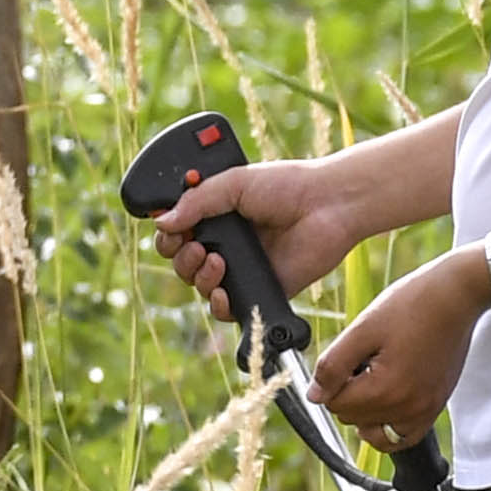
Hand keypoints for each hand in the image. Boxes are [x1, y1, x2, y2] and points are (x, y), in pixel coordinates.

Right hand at [145, 156, 369, 327]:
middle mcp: (226, 243)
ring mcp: (241, 268)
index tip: (172, 229)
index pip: (177, 231)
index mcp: (216, 215)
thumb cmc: (287, 186)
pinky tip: (224, 291)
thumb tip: (162, 222)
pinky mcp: (259, 290)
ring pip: (199, 286)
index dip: (169, 234)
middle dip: (180, 257)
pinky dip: (219, 304)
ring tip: (217, 261)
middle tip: (196, 245)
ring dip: (198, 276)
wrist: (327, 206)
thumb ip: (196, 201)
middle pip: (182, 262)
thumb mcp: (234, 182)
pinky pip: (227, 309)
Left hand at [309, 253, 482, 448]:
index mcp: (386, 389)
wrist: (455, 296)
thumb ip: (333, 366)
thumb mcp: (362, 329)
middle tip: (365, 360)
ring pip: (375, 432)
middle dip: (349, 392)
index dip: (331, 380)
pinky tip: (385, 401)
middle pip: (353, 418)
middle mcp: (409, 408)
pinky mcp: (436, 407)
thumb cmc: (411, 305)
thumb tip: (314, 396)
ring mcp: (426, 411)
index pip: (335, 404)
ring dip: (366, 410)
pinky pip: (403, 436)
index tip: (347, 357)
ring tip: (374, 378)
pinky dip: (388, 426)